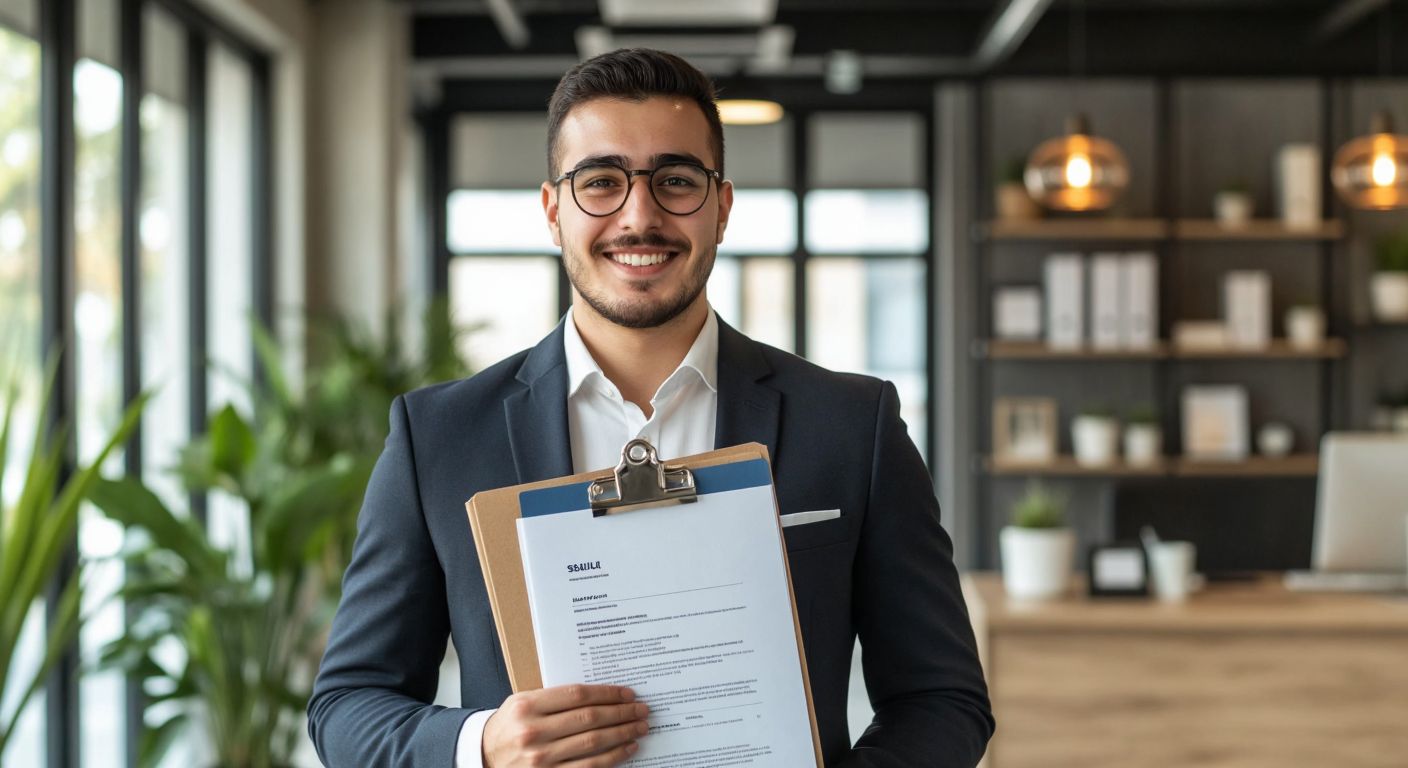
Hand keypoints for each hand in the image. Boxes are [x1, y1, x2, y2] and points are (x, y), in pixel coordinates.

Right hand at [482, 684, 649, 766]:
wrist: (484, 758)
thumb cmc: (508, 726)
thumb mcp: (522, 703)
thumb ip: (554, 698)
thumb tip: (601, 695)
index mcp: (527, 706)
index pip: (577, 695)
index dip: (607, 693)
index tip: (627, 693)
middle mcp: (533, 732)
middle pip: (589, 718)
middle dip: (621, 712)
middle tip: (641, 709)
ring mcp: (541, 758)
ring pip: (593, 743)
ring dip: (622, 733)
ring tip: (639, 726)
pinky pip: (589, 767)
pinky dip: (613, 757)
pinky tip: (627, 748)